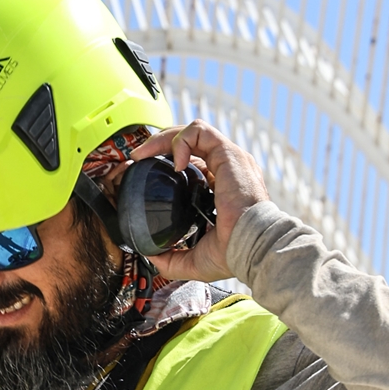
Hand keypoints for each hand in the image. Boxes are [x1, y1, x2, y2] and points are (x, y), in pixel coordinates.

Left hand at [128, 121, 268, 281]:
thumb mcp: (194, 259)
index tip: (143, 171)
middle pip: (189, 142)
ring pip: (192, 130)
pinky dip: (181, 141)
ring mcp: (228, 159)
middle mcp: (225, 169)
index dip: (167, 161)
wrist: (250, 246)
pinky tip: (175, 163)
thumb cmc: (233, 252)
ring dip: (164, 137)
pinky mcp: (228, 153)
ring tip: (145, 153)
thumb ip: (172, 259)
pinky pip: (199, 131)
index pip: (192, 162)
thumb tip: (152, 257)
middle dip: (159, 144)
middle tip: (138, 158)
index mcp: (219, 187)